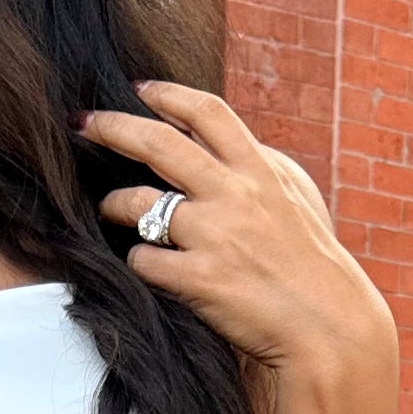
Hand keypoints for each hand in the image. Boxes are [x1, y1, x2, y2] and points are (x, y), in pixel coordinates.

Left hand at [83, 82, 395, 384]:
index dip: (167, 94)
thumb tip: (237, 143)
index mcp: (259, 171)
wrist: (328, 325)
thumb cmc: (312, 263)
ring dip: (113, 203)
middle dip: (112, 127)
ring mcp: (214, 236)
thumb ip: (263, 167)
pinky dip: (138, 260)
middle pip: (158, 144)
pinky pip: (143, 259)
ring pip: (138, 203)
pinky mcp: (199, 280)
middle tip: (83, 123)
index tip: (138, 88)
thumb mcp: (297, 199)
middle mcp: (234, 195)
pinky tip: (146, 265)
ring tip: (107, 208)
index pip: (208, 113)